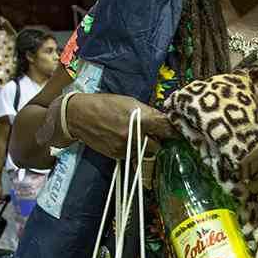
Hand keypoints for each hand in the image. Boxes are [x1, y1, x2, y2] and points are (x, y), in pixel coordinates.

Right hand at [51, 93, 173, 159]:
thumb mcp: (129, 102)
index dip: (173, 131)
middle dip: (157, 140)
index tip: (179, 133)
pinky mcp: (117, 155)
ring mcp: (125, 147)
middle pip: (158, 144)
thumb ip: (148, 113)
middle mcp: (134, 135)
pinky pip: (132, 155)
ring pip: (145, 152)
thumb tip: (165, 121)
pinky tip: (122, 139)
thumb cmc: (105, 104)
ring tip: (133, 135)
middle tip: (152, 133)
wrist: (78, 116)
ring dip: (144, 146)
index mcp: (139, 118)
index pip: (165, 128)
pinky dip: (132, 150)